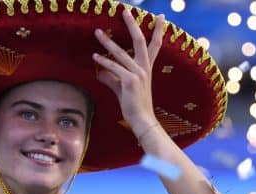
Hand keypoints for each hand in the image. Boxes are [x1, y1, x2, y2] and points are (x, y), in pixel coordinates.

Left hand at [93, 9, 166, 138]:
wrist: (142, 121)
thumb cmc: (134, 106)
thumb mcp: (121, 89)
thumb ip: (111, 79)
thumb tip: (100, 72)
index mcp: (146, 68)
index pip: (154, 45)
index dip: (158, 30)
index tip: (161, 16)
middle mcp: (144, 68)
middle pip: (140, 41)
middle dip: (133, 25)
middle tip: (125, 10)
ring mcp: (138, 74)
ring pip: (121, 53)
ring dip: (107, 42)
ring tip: (97, 32)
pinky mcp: (130, 81)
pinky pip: (115, 68)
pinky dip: (104, 62)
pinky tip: (95, 56)